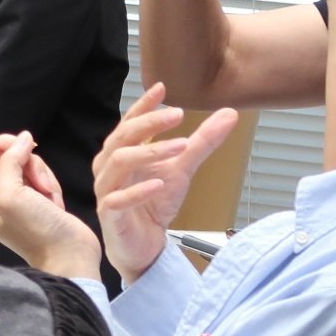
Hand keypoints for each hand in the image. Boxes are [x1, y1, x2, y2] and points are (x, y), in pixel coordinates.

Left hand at [0, 132, 101, 277]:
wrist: (70, 256)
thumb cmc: (36, 229)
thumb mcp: (12, 193)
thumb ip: (10, 161)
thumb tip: (23, 137)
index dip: (4, 146)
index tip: (26, 151)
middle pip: (7, 156)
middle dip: (28, 165)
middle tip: (39, 185)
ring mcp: (16, 199)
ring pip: (27, 164)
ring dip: (42, 176)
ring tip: (48, 198)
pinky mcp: (36, 200)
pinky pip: (41, 176)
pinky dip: (50, 184)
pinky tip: (54, 203)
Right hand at [94, 83, 238, 284]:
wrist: (144, 247)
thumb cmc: (154, 204)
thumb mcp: (182, 169)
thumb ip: (201, 142)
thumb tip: (228, 114)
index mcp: (121, 151)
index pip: (129, 122)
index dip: (143, 105)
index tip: (162, 88)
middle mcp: (109, 166)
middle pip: (123, 136)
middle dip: (150, 122)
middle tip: (177, 114)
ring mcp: (107, 189)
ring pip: (119, 162)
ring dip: (150, 152)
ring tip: (179, 146)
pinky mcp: (110, 214)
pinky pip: (118, 199)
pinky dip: (138, 190)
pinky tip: (158, 183)